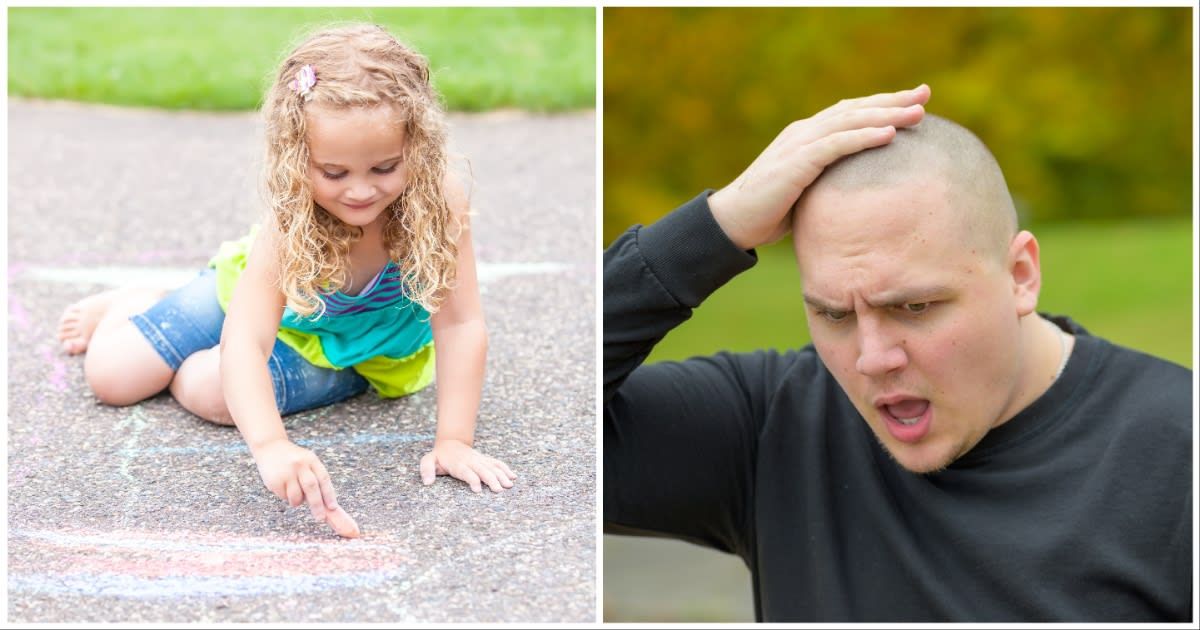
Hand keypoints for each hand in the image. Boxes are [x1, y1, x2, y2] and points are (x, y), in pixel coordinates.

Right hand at [252, 439, 360, 537]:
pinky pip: (284, 496)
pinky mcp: (274, 480)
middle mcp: (300, 465)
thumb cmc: (293, 459)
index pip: (323, 479)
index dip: (329, 494)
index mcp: (311, 460)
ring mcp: (286, 472)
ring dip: (298, 501)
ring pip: (296, 496)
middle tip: (320, 518)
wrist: (270, 446)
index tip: (332, 508)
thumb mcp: (307, 462)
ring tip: (295, 494)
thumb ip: (315, 478)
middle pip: (311, 487)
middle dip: (317, 505)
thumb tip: (325, 504)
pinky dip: (286, 497)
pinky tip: (283, 486)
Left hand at [420, 439, 516, 492]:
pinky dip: (506, 469)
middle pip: (483, 470)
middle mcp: (471, 462)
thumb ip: (426, 470)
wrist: (451, 442)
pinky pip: (497, 463)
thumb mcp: (428, 461)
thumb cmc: (439, 456)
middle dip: (491, 480)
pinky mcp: (485, 460)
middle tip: (498, 490)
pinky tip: (513, 477)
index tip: (477, 490)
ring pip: (492, 467)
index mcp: (458, 464)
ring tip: (509, 485)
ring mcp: (480, 460)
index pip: (466, 472)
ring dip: (501, 475)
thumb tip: (427, 483)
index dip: (472, 480)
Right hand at [707, 84, 930, 249]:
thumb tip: (857, 193)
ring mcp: (799, 144)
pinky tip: (888, 133)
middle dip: (893, 100)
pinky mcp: (796, 162)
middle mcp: (804, 132)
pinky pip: (836, 144)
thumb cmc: (768, 212)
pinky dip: (863, 136)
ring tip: (918, 112)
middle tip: (926, 94)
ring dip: (886, 114)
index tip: (915, 101)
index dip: (883, 104)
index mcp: (806, 137)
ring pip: (849, 121)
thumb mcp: (806, 192)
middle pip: (855, 109)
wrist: (732, 221)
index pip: (850, 113)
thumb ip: (828, 182)